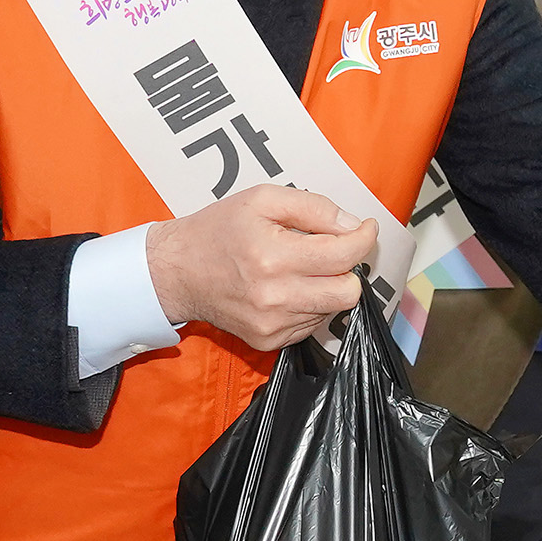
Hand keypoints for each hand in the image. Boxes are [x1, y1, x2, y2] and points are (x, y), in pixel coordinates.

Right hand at [145, 188, 372, 351]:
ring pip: (331, 310)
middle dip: (349, 268)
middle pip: (347, 292)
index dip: (363, 238)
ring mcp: (271, 324)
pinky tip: (286, 288)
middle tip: (333, 250)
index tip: (364, 228)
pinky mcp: (268, 341)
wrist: (177, 272)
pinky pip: (311, 325)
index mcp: (273, 256)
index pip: (344, 255)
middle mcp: (274, 297)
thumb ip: (313, 208)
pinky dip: (309, 305)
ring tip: (298, 267)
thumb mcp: (262, 199)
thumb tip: (352, 225)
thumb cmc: (218, 230)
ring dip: (326, 286)